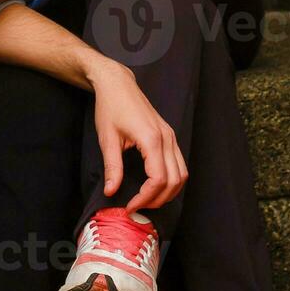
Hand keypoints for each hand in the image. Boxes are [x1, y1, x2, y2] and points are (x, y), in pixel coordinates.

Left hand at [89, 60, 187, 211]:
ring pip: (182, 174)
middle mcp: (167, 139)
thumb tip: (111, 192)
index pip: (158, 179)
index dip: (145, 198)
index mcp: (152, 139)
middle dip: (158, 199)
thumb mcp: (107, 138)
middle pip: (175, 180)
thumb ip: (112, 166)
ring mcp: (171, 136)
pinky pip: (179, 164)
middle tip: (138, 207)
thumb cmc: (110, 106)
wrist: (117, 84)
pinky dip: (172, 179)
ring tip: (147, 200)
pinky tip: (155, 185)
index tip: (130, 206)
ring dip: (168, 192)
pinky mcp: (169, 135)